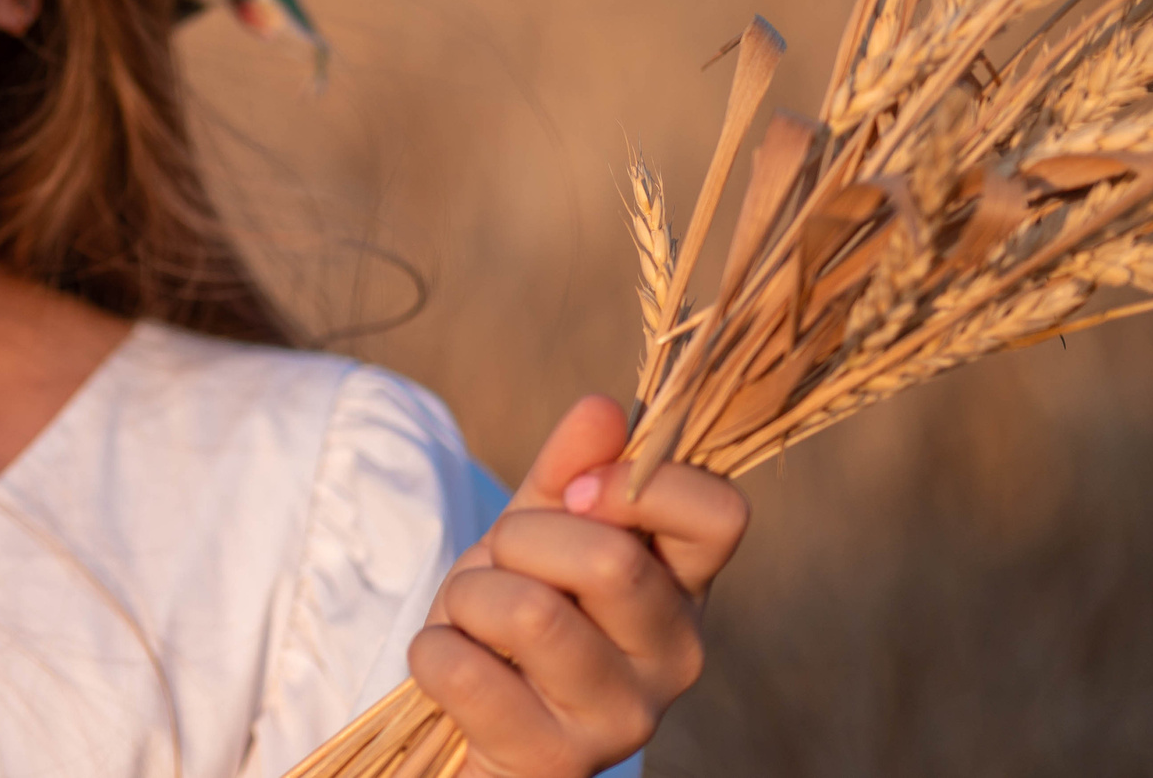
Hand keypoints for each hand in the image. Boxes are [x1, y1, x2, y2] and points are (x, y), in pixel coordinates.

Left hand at [412, 396, 748, 777]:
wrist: (471, 718)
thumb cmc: (514, 614)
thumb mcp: (536, 529)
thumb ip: (569, 471)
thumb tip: (602, 409)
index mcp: (684, 585)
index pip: (719, 513)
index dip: (636, 482)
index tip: (579, 493)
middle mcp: (676, 656)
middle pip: (610, 558)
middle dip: (519, 541)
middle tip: (503, 569)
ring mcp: (623, 719)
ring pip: (528, 612)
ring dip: (468, 596)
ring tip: (474, 621)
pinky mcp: (556, 762)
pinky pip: (463, 670)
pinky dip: (433, 651)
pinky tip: (455, 668)